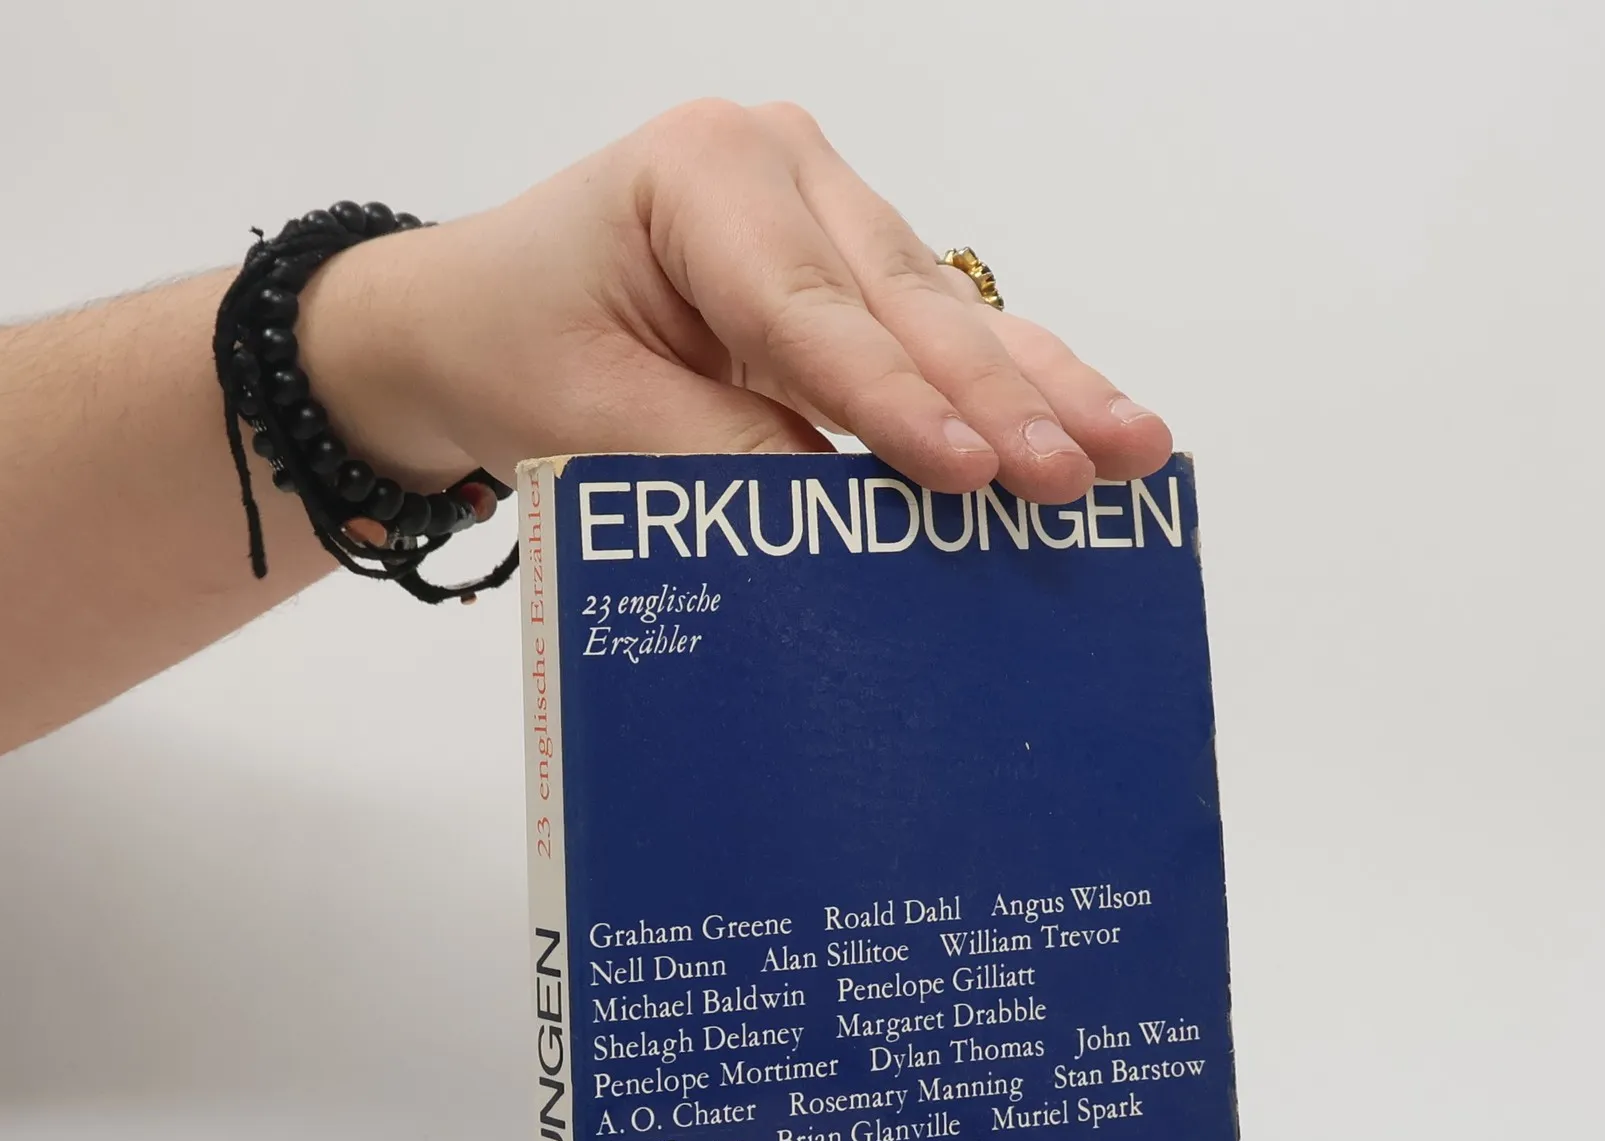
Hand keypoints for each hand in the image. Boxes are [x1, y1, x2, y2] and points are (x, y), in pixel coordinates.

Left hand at [303, 100, 1171, 504]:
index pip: (813, 310)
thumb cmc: (513, 345)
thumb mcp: (591, 413)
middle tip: (1078, 475)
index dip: (897, 401)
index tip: (972, 472)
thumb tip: (842, 508)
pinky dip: (1012, 384)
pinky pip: (938, 328)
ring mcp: (827, 207)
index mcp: (703, 173)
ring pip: (945, 312)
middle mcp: (782, 168)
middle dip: (998, 401)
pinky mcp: (850, 263)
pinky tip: (1095, 419)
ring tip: (1134, 449)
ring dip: (1039, 390)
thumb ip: (721, 453)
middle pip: (903, 305)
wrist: (470, 317)